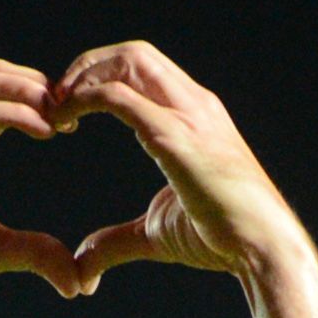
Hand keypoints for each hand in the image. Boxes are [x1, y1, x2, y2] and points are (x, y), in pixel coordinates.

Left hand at [53, 42, 309, 291]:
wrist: (262, 247)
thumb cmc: (221, 239)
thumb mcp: (156, 233)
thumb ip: (116, 241)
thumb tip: (83, 264)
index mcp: (196, 115)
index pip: (144, 69)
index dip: (101, 79)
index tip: (70, 111)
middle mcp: (194, 104)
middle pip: (133, 53)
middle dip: (88, 66)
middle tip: (55, 101)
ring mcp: (187, 114)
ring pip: (127, 60)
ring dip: (84, 75)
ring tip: (56, 107)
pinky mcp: (173, 135)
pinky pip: (119, 96)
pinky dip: (84, 98)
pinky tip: (64, 121)